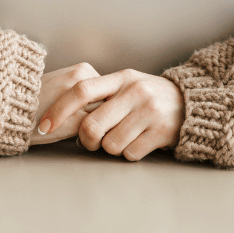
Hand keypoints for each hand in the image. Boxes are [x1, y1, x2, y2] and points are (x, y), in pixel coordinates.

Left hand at [38, 69, 185, 160]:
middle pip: (92, 125)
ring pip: (110, 144)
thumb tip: (63, 116)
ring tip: (122, 137)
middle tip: (92, 141)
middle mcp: (134, 92)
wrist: (190, 102)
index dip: (59, 109)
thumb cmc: (147, 96)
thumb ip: (100, 94)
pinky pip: (130, 154)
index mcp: (120, 78)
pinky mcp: (161, 132)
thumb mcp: (126, 85)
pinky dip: (129, 153)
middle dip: (87, 140)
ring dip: (111, 148)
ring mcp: (148, 112)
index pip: (82, 90)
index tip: (43, 126)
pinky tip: (138, 142)